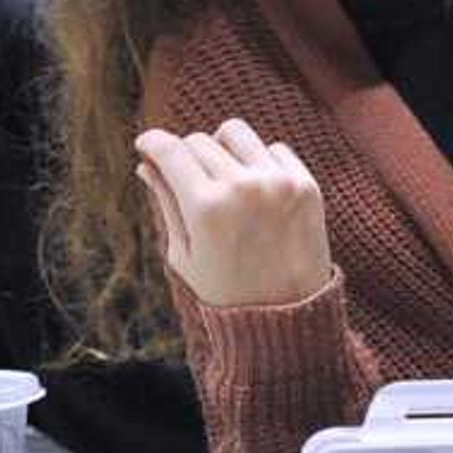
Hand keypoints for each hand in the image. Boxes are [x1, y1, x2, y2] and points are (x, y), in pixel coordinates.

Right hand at [138, 121, 332, 310]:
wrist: (288, 320)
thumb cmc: (226, 294)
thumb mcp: (184, 255)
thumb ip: (166, 203)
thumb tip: (146, 164)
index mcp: (206, 207)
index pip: (169, 148)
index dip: (151, 141)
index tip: (147, 144)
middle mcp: (243, 187)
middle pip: (199, 140)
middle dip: (185, 155)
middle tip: (187, 178)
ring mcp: (278, 184)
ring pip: (236, 133)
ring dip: (222, 148)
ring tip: (222, 176)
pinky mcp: (306, 186)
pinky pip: (274, 149)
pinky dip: (259, 161)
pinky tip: (255, 188)